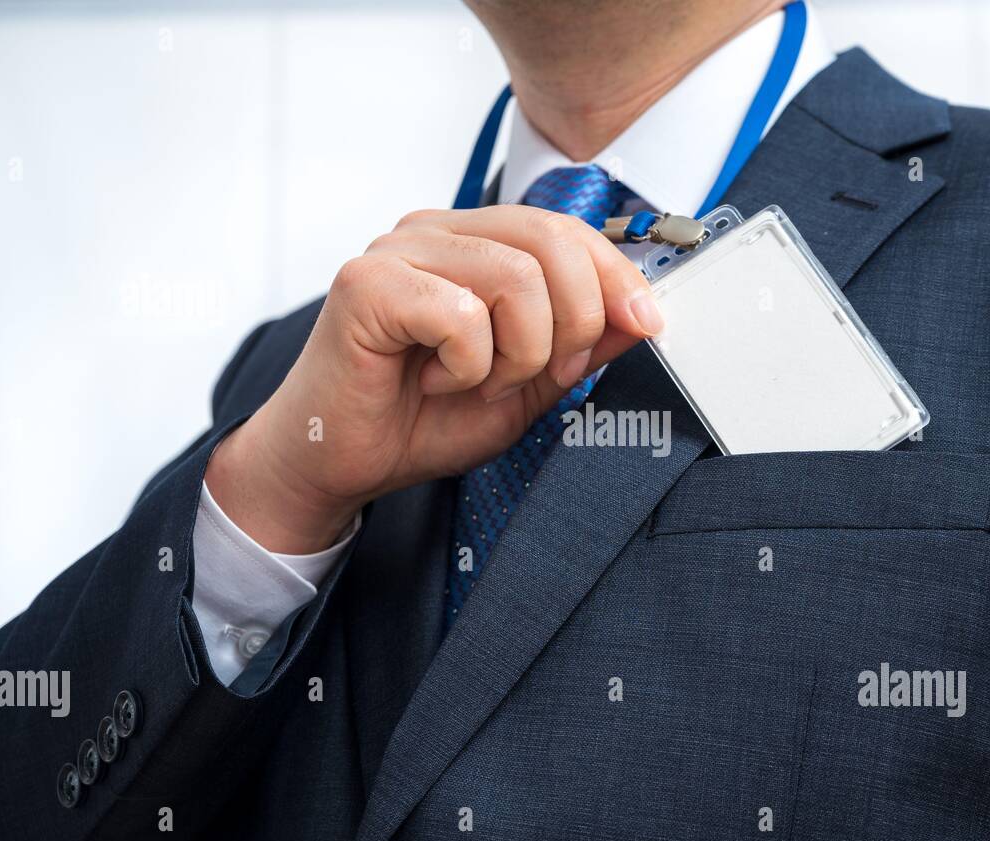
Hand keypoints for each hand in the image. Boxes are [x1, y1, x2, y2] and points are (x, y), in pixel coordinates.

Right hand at [204, 205, 662, 552]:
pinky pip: (462, 314)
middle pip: (551, 239)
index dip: (617, 274)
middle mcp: (437, 231)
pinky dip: (468, 365)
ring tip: (481, 383)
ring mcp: (398, 249)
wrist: (342, 463)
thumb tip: (645, 314)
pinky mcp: (367, 283)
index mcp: (475, 242)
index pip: (567, 228)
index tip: (648, 324)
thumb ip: (580, 346)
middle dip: (576, 319)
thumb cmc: (422, 420)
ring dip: (519, 352)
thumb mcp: (528, 386)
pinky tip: (437, 380)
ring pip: (515, 277)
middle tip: (549, 372)